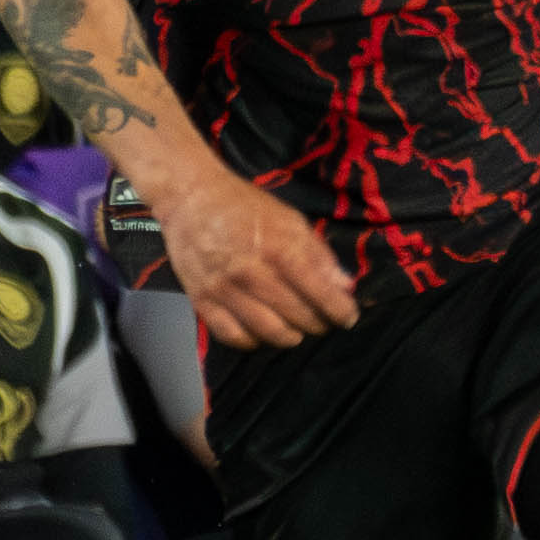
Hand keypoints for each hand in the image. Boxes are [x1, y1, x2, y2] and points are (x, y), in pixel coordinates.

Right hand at [158, 165, 356, 348]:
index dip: (338, 310)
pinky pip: (231, 335)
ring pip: (267, 331)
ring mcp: (224, 289)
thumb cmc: (244, 205)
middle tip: (322, 323)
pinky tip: (261, 335)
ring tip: (296, 332)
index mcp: (278, 248)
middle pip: (296, 315)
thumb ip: (317, 253)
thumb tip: (344, 286)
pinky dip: (252, 342)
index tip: (348, 318)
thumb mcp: (288, 218)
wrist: (190, 197)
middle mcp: (252, 272)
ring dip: (289, 337)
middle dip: (317, 324)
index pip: (318, 291)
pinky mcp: (201, 299)